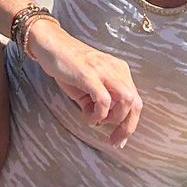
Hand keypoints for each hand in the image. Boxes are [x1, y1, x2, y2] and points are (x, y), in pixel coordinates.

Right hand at [29, 18, 142, 145]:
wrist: (51, 45)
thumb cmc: (68, 66)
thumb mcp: (88, 85)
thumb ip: (98, 102)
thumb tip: (102, 123)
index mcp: (119, 71)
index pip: (135, 100)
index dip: (130, 123)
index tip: (119, 139)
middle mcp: (116, 69)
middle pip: (135, 102)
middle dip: (126, 127)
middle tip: (113, 140)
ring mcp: (104, 70)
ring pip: (126, 100)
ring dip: (114, 118)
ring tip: (96, 119)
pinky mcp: (89, 74)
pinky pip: (104, 100)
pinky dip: (99, 113)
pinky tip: (87, 115)